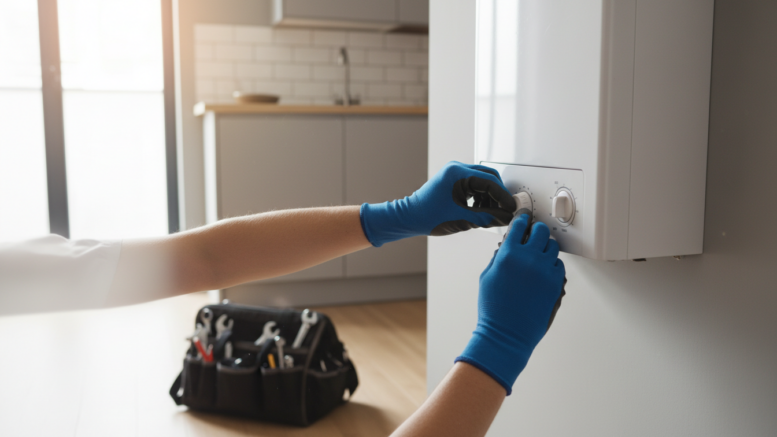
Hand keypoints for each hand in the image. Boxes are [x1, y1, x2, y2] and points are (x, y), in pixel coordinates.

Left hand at [359, 161, 516, 246]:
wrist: (409, 218)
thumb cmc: (428, 216)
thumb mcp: (462, 219)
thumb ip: (487, 217)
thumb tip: (506, 217)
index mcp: (457, 173)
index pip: (490, 182)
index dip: (503, 197)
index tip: (512, 208)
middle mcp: (457, 168)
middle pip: (489, 177)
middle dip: (498, 195)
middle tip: (505, 210)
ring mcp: (455, 172)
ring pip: (483, 181)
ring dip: (490, 196)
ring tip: (491, 213)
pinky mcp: (453, 179)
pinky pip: (474, 184)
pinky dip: (481, 196)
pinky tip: (481, 209)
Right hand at [455, 215, 565, 394]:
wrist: (507, 333)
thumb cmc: (494, 309)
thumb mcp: (487, 277)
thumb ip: (498, 257)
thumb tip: (507, 246)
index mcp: (508, 254)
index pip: (519, 225)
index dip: (522, 219)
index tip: (524, 219)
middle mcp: (528, 258)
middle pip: (540, 231)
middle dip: (536, 231)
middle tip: (533, 235)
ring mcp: (544, 270)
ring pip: (552, 246)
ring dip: (545, 248)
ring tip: (539, 256)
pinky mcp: (556, 283)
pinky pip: (559, 264)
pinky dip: (552, 265)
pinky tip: (544, 271)